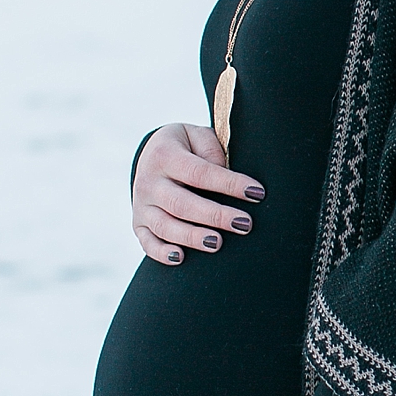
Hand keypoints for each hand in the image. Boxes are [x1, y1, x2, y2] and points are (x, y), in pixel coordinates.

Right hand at [132, 123, 264, 266]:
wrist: (152, 155)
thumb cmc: (187, 148)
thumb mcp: (197, 136)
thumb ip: (211, 151)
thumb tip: (225, 173)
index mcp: (165, 155)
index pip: (200, 173)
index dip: (229, 184)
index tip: (257, 193)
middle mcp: (148, 182)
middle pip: (182, 204)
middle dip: (215, 216)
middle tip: (244, 224)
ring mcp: (142, 206)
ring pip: (165, 226)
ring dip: (192, 237)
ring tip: (217, 243)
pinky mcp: (139, 225)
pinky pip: (148, 242)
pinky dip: (161, 253)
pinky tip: (181, 258)